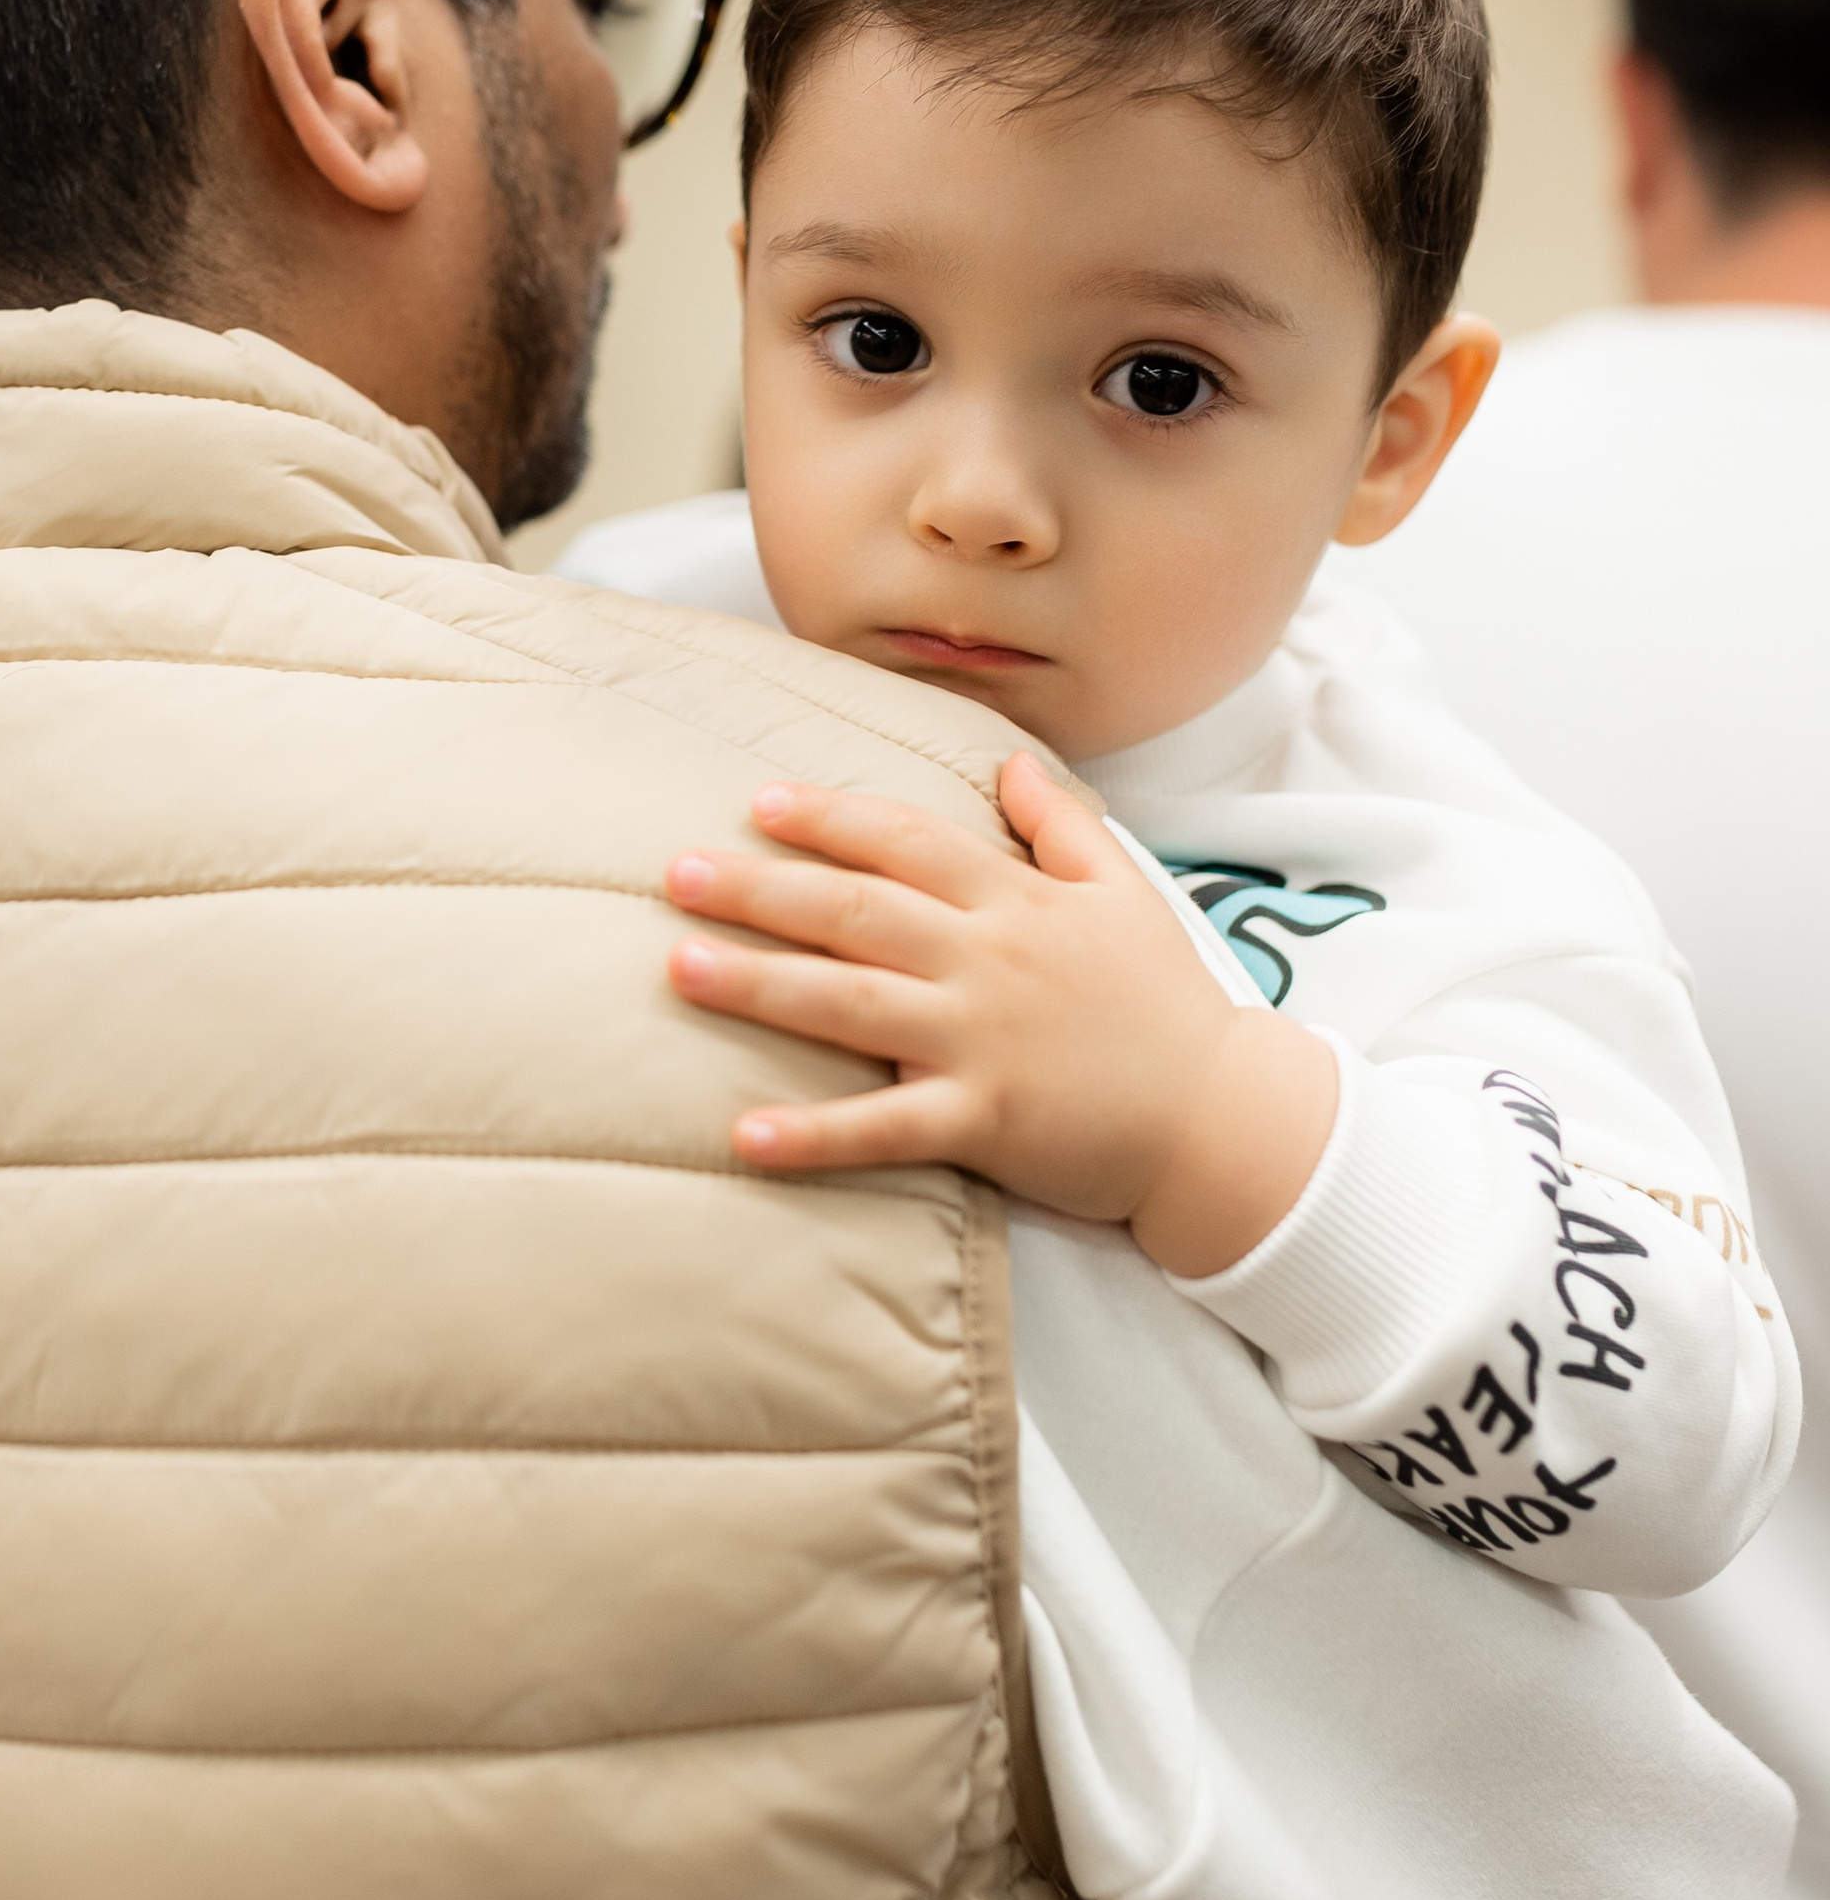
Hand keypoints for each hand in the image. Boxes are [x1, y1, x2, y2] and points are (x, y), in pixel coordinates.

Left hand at [665, 748, 1339, 1277]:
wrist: (1224, 1117)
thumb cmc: (1167, 1004)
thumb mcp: (1124, 890)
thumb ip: (1060, 823)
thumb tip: (1009, 762)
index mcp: (1015, 902)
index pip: (906, 841)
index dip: (831, 819)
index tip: (758, 803)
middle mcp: (987, 961)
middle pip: (857, 911)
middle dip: (761, 889)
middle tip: (676, 874)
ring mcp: (982, 1040)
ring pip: (852, 1003)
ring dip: (760, 985)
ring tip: (679, 969)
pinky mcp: (985, 1120)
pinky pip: (885, 1128)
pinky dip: (814, 1137)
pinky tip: (742, 1137)